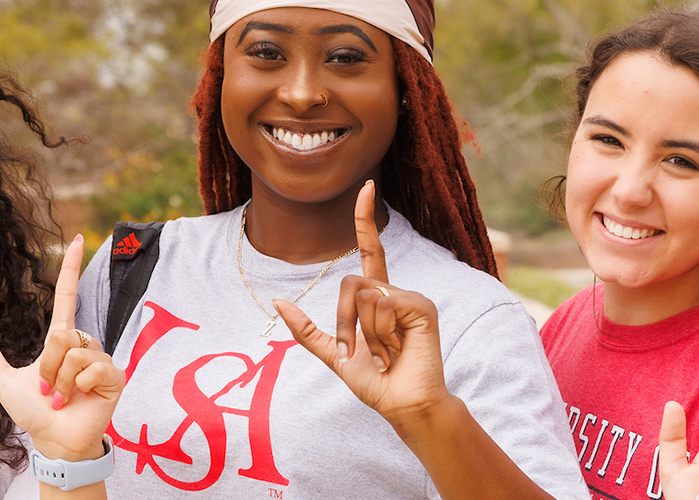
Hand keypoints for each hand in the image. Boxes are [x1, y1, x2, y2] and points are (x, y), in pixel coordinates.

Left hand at [0, 234, 124, 460]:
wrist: (54, 441)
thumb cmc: (32, 413)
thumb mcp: (2, 379)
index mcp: (61, 341)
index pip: (67, 297)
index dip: (70, 269)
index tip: (75, 240)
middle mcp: (83, 345)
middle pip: (62, 334)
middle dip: (47, 365)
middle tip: (46, 390)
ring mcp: (101, 360)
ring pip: (74, 352)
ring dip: (59, 380)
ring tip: (60, 398)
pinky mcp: (114, 376)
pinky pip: (92, 367)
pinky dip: (78, 385)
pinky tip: (78, 399)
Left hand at [277, 180, 451, 423]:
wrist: (402, 404)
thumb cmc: (375, 382)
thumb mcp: (333, 355)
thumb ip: (306, 330)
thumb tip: (277, 303)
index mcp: (377, 298)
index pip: (370, 250)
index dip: (365, 220)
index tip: (367, 187)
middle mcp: (395, 291)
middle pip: (351, 282)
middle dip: (344, 322)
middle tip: (357, 351)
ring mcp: (410, 297)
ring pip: (365, 294)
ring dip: (364, 333)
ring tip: (385, 354)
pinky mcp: (421, 306)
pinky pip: (383, 303)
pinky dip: (380, 332)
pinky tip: (396, 351)